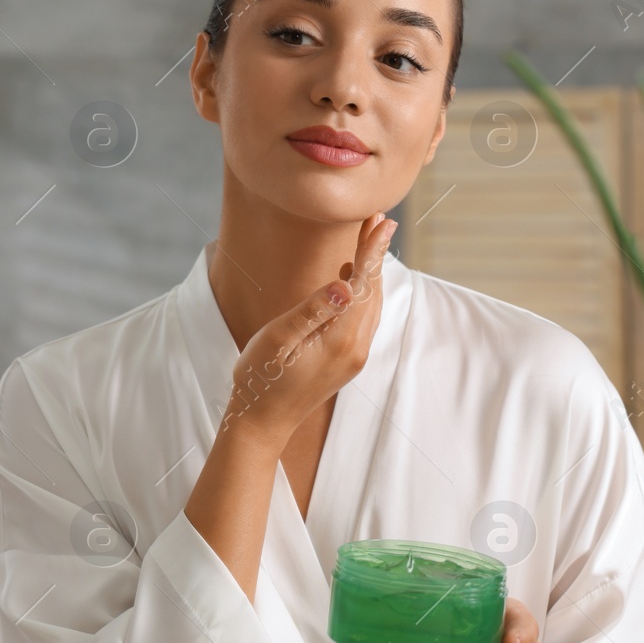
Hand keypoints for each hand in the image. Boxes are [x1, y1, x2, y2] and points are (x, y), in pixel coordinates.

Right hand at [221, 212, 397, 443]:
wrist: (261, 422)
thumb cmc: (260, 378)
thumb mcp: (278, 338)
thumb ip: (312, 310)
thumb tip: (344, 283)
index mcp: (341, 340)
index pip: (363, 284)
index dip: (372, 250)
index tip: (382, 221)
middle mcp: (356, 349)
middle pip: (373, 292)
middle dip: (376, 255)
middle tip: (377, 219)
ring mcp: (354, 358)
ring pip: (372, 306)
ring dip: (372, 273)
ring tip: (369, 241)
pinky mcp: (347, 362)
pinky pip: (364, 319)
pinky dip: (364, 294)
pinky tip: (352, 282)